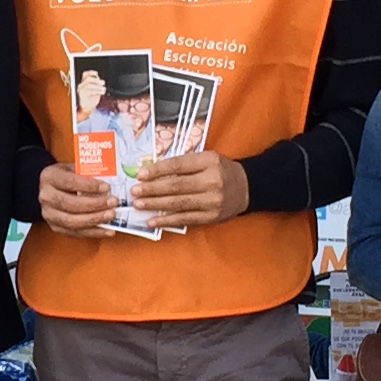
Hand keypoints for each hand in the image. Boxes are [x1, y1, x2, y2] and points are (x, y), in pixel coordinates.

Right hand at [39, 163, 115, 236]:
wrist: (50, 189)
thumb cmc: (65, 177)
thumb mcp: (73, 168)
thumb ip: (87, 173)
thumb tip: (110, 179)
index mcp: (49, 177)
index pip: (70, 182)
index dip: (89, 186)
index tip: (106, 187)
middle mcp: (46, 197)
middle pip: (71, 204)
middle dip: (95, 204)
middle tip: (113, 202)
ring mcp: (49, 215)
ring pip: (72, 221)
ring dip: (95, 219)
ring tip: (111, 215)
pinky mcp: (56, 227)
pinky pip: (76, 233)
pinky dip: (94, 232)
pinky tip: (108, 230)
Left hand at [131, 149, 247, 230]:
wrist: (246, 187)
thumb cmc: (220, 170)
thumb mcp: (206, 159)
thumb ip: (183, 164)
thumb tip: (151, 171)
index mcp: (209, 161)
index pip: (178, 165)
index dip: (157, 170)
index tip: (140, 174)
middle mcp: (212, 181)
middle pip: (176, 186)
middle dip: (152, 189)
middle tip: (135, 191)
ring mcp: (213, 201)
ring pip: (179, 203)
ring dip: (155, 204)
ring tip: (138, 205)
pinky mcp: (212, 216)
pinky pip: (185, 219)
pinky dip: (167, 220)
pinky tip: (152, 221)